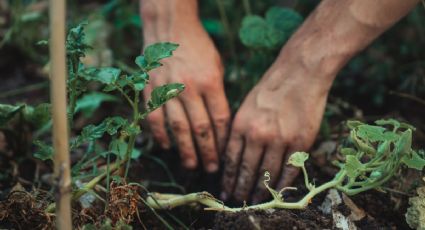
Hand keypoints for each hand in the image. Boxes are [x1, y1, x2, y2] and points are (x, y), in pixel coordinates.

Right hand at [142, 1, 229, 172]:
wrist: (170, 28)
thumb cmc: (198, 48)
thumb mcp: (217, 67)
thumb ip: (218, 94)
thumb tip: (220, 125)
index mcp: (210, 82)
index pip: (220, 119)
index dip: (223, 141)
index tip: (225, 155)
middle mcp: (189, 88)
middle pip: (201, 129)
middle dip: (207, 152)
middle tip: (211, 170)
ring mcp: (168, 90)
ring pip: (178, 128)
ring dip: (185, 150)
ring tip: (191, 165)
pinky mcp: (151, 90)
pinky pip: (155, 118)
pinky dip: (161, 135)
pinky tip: (167, 147)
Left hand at [221, 50, 334, 202]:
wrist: (300, 72)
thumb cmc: (271, 87)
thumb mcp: (246, 106)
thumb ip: (239, 131)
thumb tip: (233, 157)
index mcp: (241, 124)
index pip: (231, 160)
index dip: (228, 179)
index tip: (225, 190)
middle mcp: (257, 135)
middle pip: (247, 171)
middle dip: (240, 189)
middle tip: (237, 200)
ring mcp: (280, 139)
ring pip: (267, 174)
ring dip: (260, 191)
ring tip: (255, 200)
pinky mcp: (300, 142)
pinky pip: (289, 170)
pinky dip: (282, 184)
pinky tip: (277, 193)